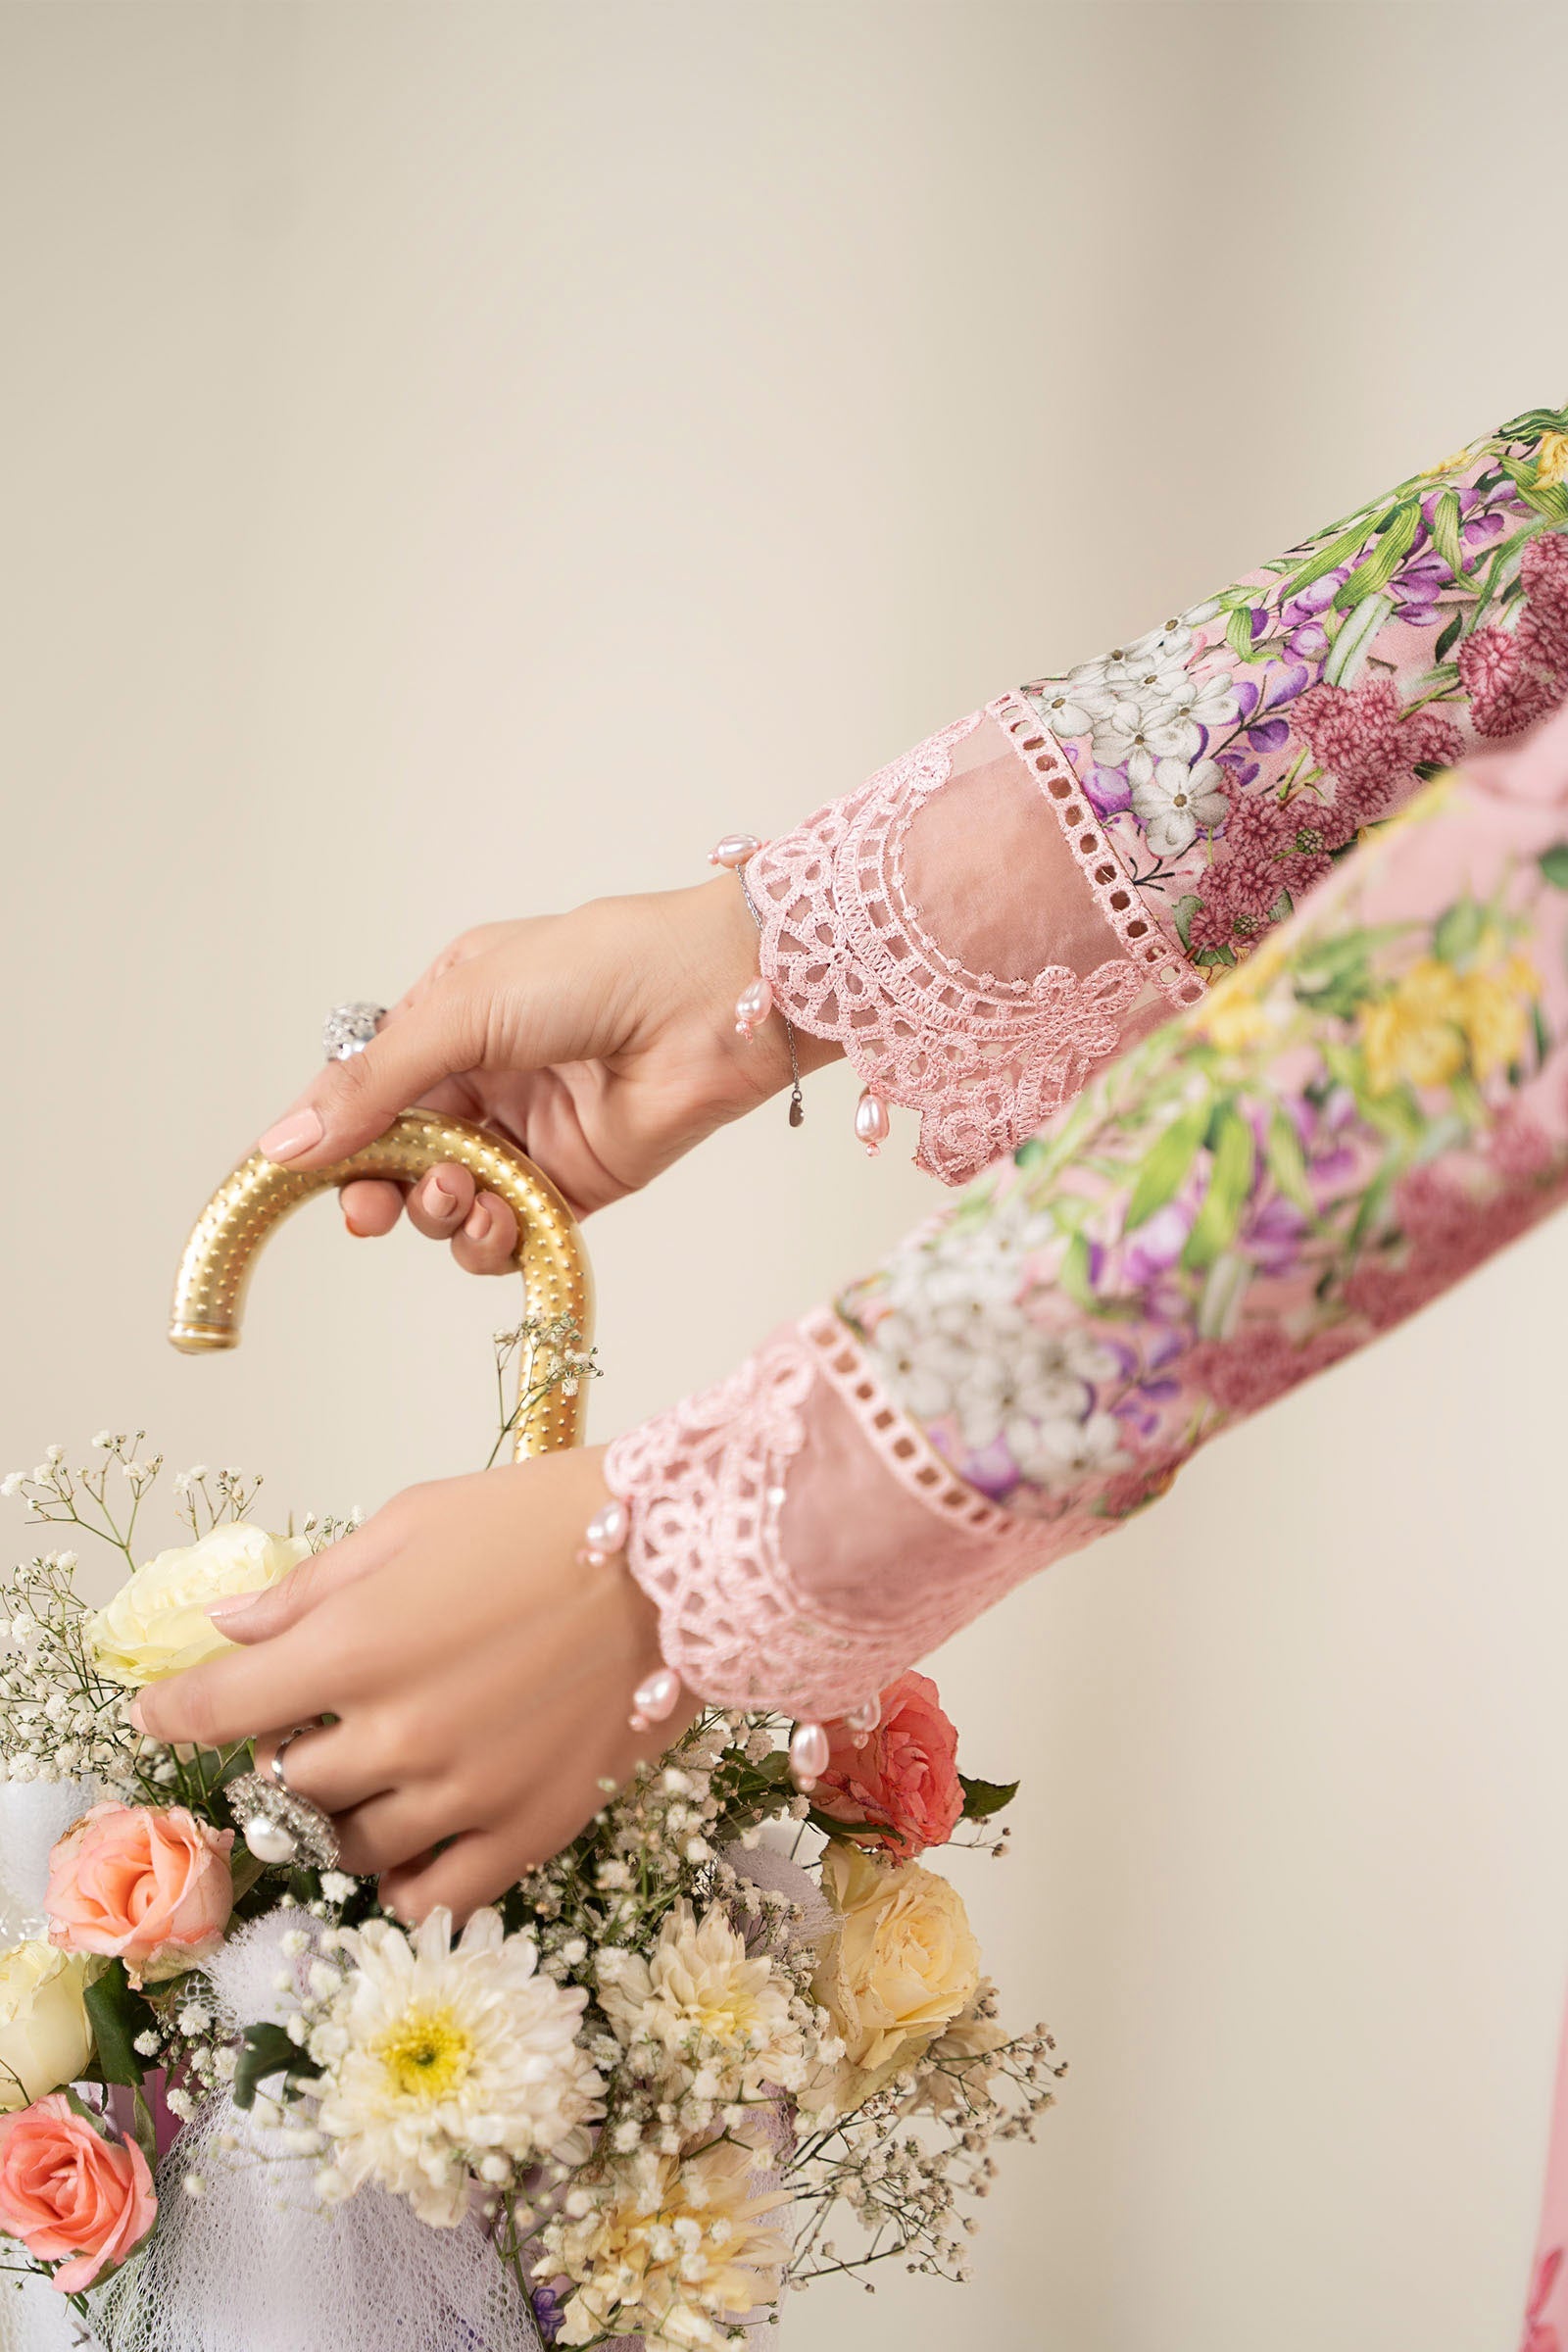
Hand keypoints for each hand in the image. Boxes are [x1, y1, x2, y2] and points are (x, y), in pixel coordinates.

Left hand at [131, 1448, 698, 1919]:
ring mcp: (465, 1791)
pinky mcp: (530, 1827)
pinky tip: (400, 1854)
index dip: (172, 1715)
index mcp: (356, 1644)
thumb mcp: (414, 1520)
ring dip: (340, 1811)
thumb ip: (315, 1586)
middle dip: (281, 1750)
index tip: (159, 1716)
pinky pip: (436, 1895)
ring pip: (350, 1841)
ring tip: (372, 1767)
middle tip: (311, 1718)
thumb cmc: (543, 1517)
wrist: (681, 1555)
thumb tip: (231, 1628)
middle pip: (285, 1781)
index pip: (217, 1707)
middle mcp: (399, 1730)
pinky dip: (402, 1885)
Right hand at [255, 878, 838, 1264]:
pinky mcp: (575, 1184)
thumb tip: (282, 1142)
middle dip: (377, 1189)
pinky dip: (493, 1239)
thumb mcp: (463, 1011)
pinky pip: (509, 1231)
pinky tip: (501, 1220)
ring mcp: (529, 1132)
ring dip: (440, 1212)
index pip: (364, 1088)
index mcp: (449, 1014)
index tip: (286, 1177)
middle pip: (398, 1157)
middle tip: (370, 1211)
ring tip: (463, 1194)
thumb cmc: (597, 971)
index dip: (326, 1137)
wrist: (712, 1003)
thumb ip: (374, 1083)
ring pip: (449, 1202)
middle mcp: (484, 1075)